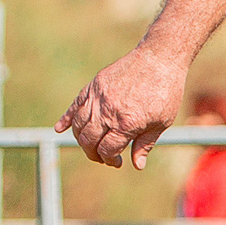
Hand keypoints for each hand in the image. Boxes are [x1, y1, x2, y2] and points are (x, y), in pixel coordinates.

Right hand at [57, 46, 185, 169]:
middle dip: (93, 153)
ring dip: (81, 139)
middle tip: (102, 157)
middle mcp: (108, 112)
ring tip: (90, 145)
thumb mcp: (161, 122)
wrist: (159, 58)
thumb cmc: (165, 92)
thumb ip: (146, 144)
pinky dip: (66, 119)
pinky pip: (75, 105)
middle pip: (88, 140)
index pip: (107, 150)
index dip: (109, 160)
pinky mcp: (95, 85)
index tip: (116, 162)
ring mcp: (98, 97)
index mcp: (126, 124)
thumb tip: (136, 166)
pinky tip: (60, 129)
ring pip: (79, 125)